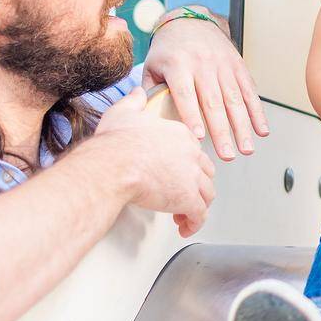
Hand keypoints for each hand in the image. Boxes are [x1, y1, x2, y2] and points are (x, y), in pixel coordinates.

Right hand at [87, 87, 216, 236]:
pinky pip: (199, 215)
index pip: (193, 151)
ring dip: (197, 206)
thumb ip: (135, 101)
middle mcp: (190, 154)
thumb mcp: (124, 112)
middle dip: (196, 185)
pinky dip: (194, 223)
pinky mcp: (188, 198)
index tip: (177, 174)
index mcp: (179, 134)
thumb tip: (138, 92)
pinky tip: (184, 227)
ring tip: (183, 216)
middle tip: (182, 196)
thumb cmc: (115, 143)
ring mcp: (191, 176)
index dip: (186, 165)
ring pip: (206, 194)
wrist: (114, 164)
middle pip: (204, 172)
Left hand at [144, 13, 269, 161]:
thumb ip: (149, 93)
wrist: (190, 20)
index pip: (186, 94)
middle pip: (214, 102)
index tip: (198, 137)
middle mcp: (203, 65)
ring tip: (246, 149)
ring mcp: (223, 65)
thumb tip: (147, 122)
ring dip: (243, 127)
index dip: (192, 116)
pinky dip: (257, 112)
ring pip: (235, 99)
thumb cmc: (168, 49)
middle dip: (222, 131)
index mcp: (178, 65)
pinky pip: (249, 91)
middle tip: (227, 155)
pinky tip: (261, 130)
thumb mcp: (152, 65)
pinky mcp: (238, 65)